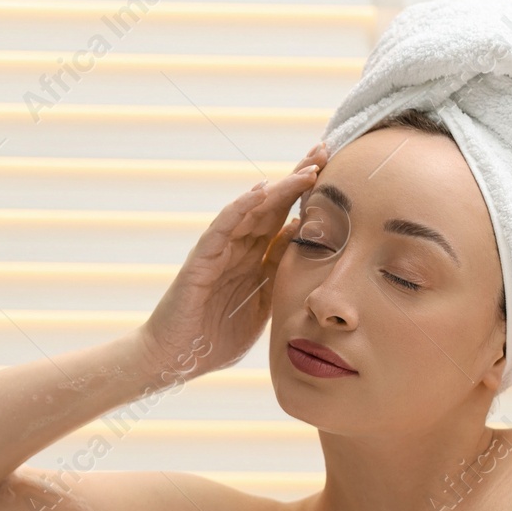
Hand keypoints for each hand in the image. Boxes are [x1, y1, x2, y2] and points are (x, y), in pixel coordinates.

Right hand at [135, 142, 328, 381]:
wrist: (173, 359)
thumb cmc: (215, 339)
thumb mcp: (264, 308)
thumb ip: (282, 279)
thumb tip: (313, 251)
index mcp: (256, 261)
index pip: (287, 220)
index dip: (310, 198)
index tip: (337, 175)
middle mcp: (239, 249)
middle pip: (273, 206)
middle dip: (299, 178)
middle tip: (325, 150)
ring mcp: (219, 251)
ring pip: (252, 211)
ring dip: (279, 188)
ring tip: (305, 169)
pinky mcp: (200, 260)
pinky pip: (221, 228)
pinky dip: (239, 208)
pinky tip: (260, 192)